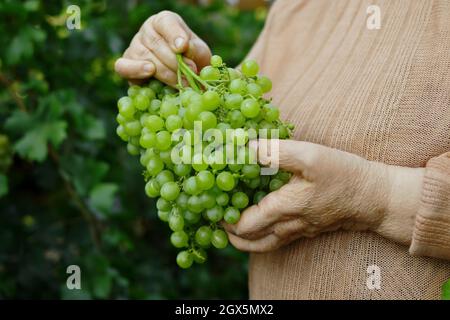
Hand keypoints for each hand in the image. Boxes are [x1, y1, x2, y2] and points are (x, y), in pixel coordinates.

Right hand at [114, 11, 210, 84]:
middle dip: (176, 62)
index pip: (166, 22)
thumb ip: (195, 49)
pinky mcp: (125, 65)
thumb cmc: (191, 61)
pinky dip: (135, 70)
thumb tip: (183, 47)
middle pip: (156, 44)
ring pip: (145, 57)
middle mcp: (146, 31)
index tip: (183, 47)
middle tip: (190, 73)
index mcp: (164, 22)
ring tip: (180, 83)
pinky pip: (123, 66)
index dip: (175, 34)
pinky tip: (149, 72)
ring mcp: (134, 47)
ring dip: (165, 72)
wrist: (181, 79)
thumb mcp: (199, 54)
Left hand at [224, 139, 423, 251]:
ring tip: (225, 222)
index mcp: (283, 209)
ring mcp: (296, 231)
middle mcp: (287, 226)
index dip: (223, 216)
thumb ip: (275, 152)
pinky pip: (274, 240)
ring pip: (260, 245)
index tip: (210, 201)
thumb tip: (246, 147)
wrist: (374, 197)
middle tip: (212, 212)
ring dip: (240, 238)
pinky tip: (255, 221)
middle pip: (247, 240)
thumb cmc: (343, 175)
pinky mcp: (305, 230)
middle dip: (226, 229)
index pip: (243, 224)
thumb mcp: (310, 155)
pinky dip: (258, 236)